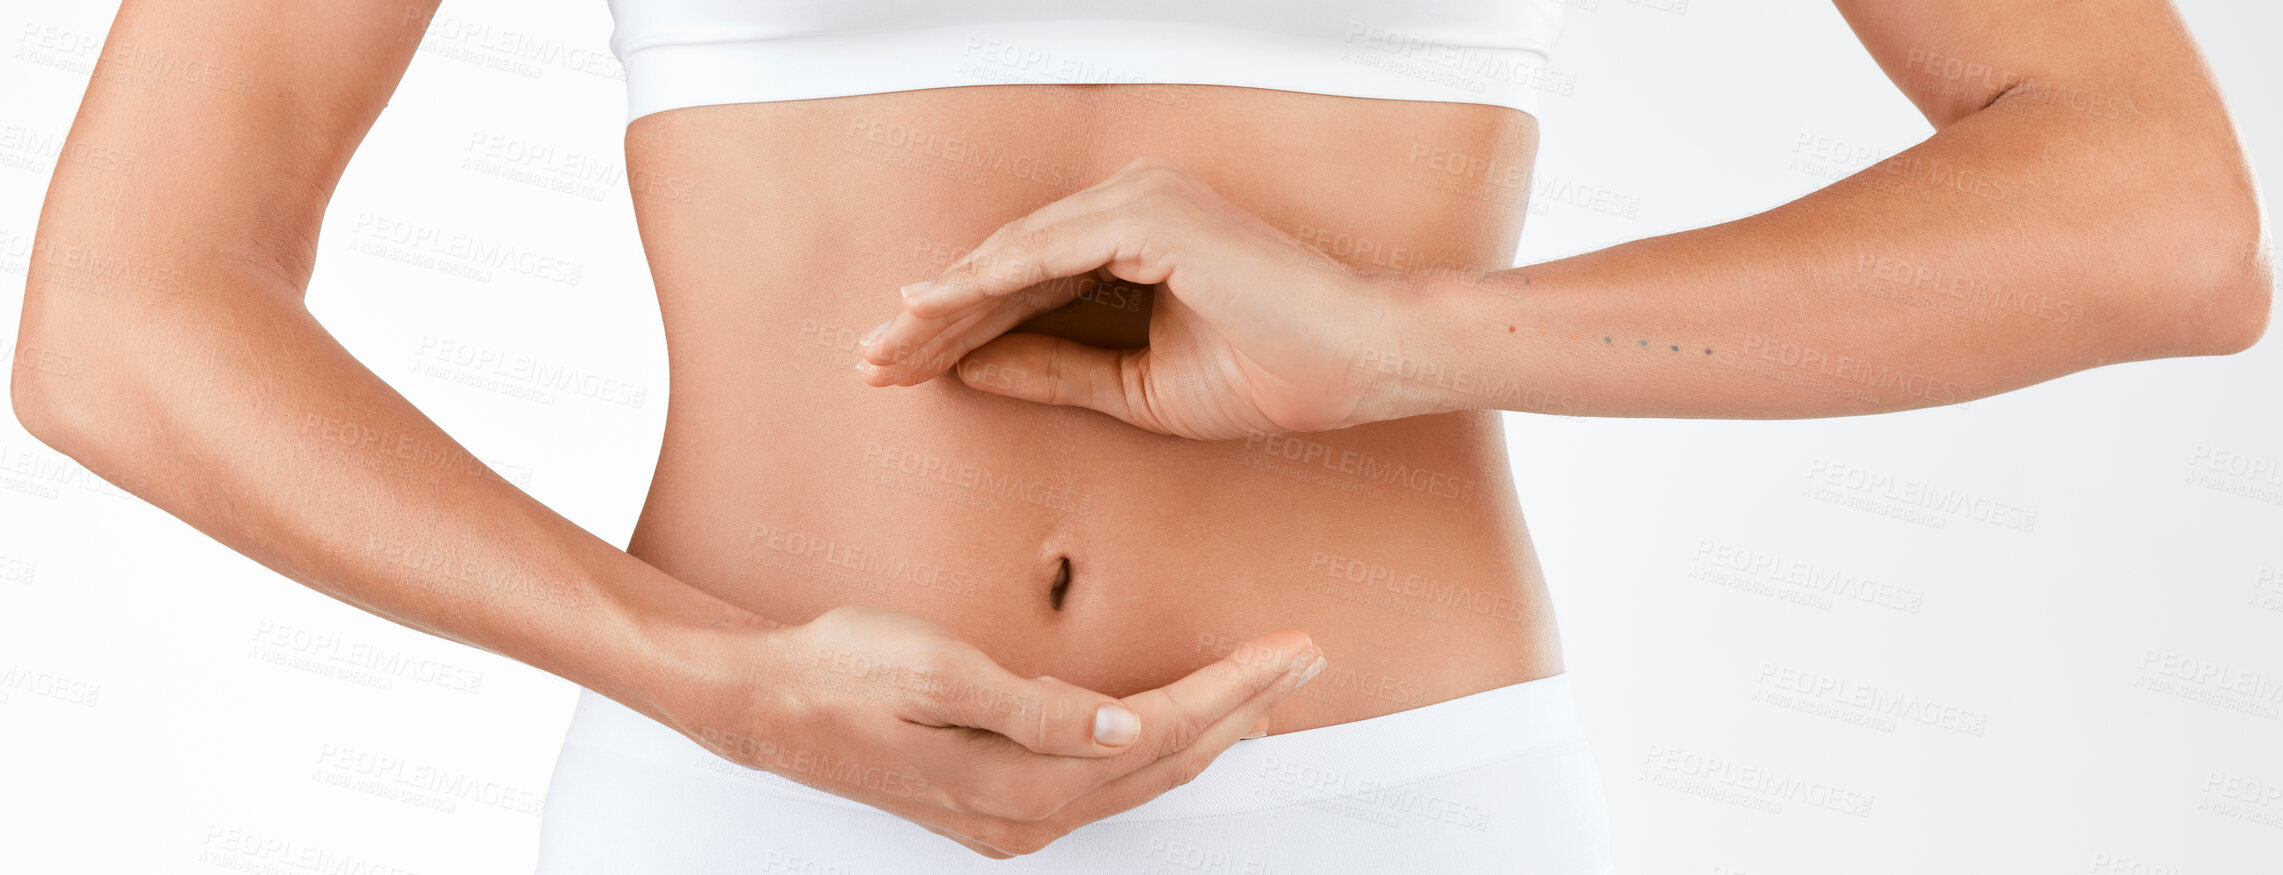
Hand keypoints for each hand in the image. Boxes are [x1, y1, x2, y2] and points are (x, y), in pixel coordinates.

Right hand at [668, 605, 1324, 857]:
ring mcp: (1015, 820)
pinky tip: (1177, 721)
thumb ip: (1036, 708)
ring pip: (1143, 776)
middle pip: (1167, 761)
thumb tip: (1126, 727)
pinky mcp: (1000, 805)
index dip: (1234, 690)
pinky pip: (1107, 781)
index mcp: (1024, 782)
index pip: (1162, 731)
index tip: (1288, 648)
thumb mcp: (936, 672)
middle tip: (1304, 657)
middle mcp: (1030, 817)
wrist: (765, 705)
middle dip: (1244, 710)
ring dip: (1211, 730)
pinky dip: (1158, 746)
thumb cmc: (843, 671)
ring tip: (1266, 688)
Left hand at [857, 156, 1420, 439]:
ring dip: (946, 304)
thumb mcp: (1138, 386)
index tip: (903, 372)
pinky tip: (937, 312)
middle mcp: (1131, 205)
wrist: (1357, 363)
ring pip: (1014, 255)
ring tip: (885, 347)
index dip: (959, 330)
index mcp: (1135, 239)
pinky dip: (988, 282)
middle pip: (1007, 266)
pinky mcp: (1150, 214)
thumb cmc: (1272, 373)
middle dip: (934, 319)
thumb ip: (1056, 371)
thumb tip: (968, 370)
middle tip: (870, 362)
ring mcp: (1140, 200)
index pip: (1026, 286)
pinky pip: (1048, 251)